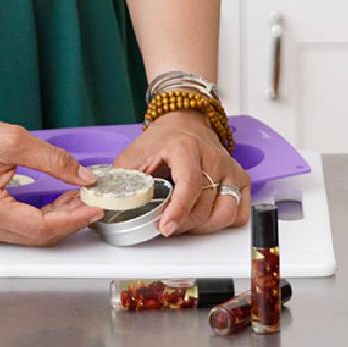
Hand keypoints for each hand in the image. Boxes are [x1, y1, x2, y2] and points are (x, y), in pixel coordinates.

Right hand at [0, 116, 104, 246]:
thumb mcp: (14, 140)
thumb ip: (53, 160)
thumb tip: (84, 177)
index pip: (41, 227)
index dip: (73, 219)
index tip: (94, 207)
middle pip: (37, 236)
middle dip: (69, 220)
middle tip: (91, 200)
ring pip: (30, 235)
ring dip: (57, 219)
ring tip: (78, 198)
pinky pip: (20, 228)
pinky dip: (42, 218)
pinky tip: (58, 202)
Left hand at [111, 110, 250, 235]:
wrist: (185, 119)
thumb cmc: (162, 139)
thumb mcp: (134, 155)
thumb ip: (122, 180)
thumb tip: (107, 205)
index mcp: (185, 148)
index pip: (189, 184)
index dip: (178, 211)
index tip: (166, 227)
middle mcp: (212, 157)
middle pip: (204, 207)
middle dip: (183, 224)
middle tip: (167, 223)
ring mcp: (229, 167)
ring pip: (225, 213)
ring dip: (204, 226)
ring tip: (185, 221)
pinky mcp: (240, 177)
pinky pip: (239, 211)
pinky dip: (224, 221)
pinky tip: (207, 215)